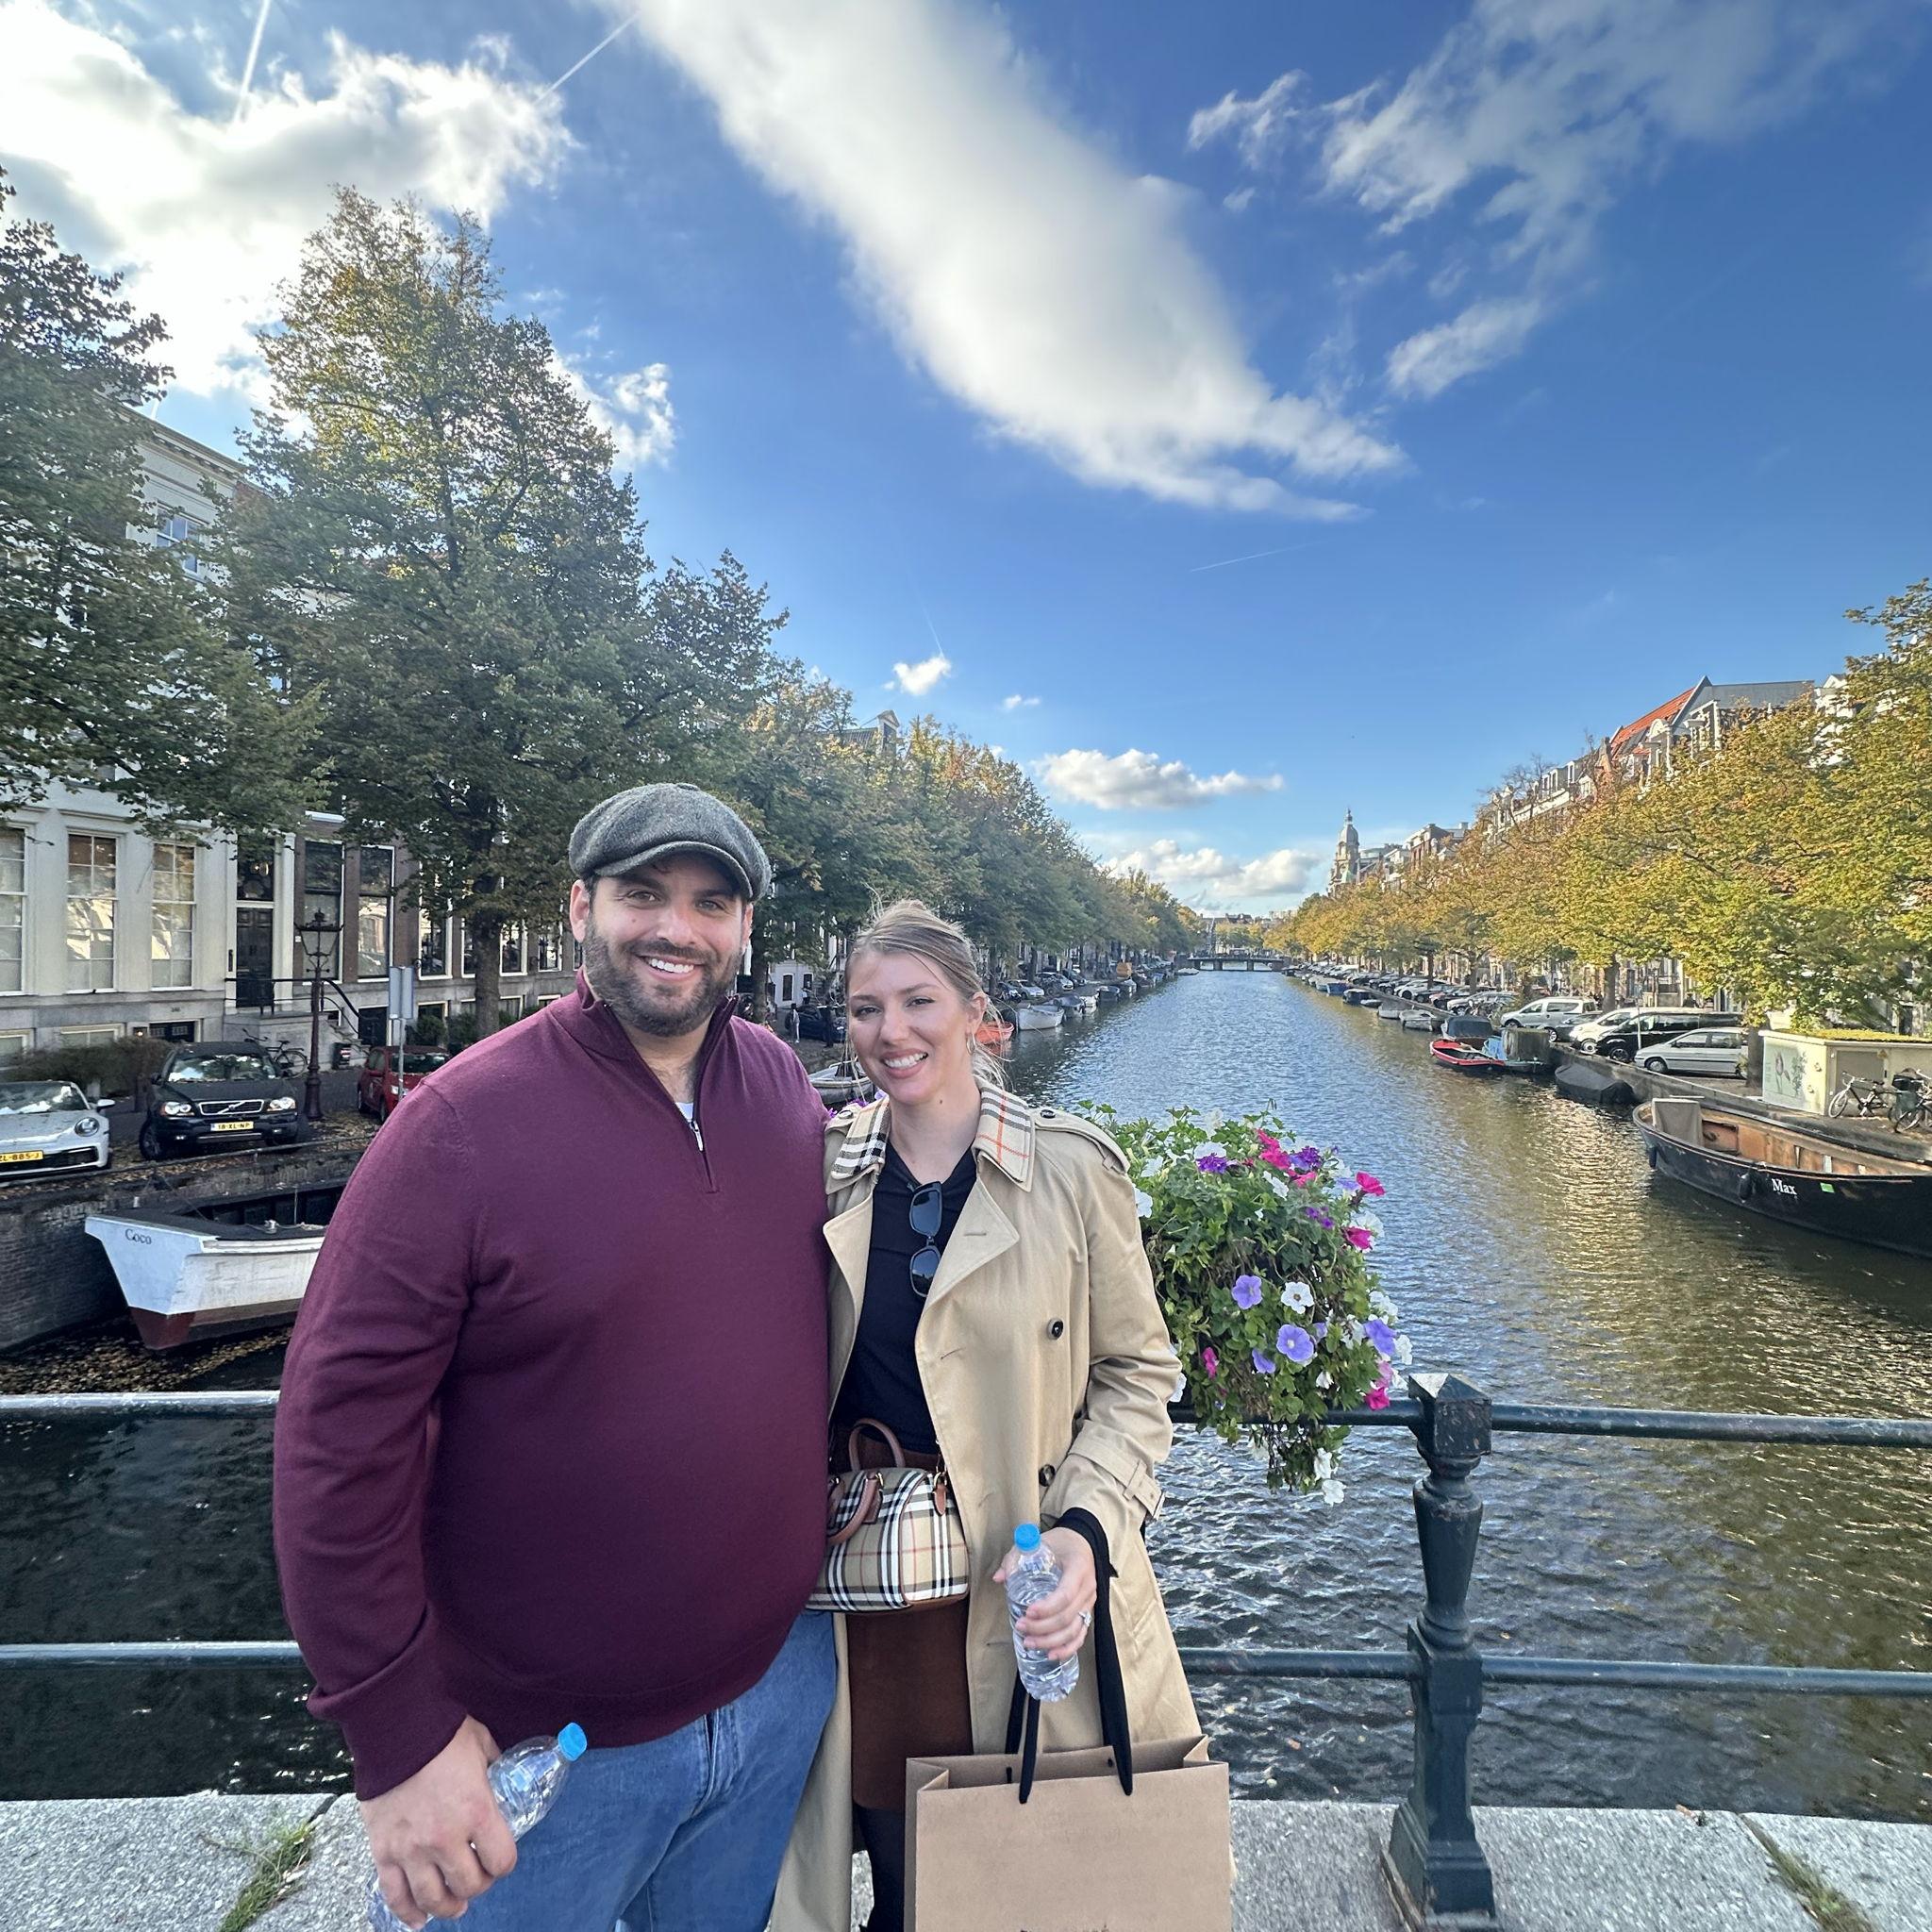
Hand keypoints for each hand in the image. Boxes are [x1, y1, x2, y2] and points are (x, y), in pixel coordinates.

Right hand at [361, 1718, 514, 1925]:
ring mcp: (412, 1849)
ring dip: (447, 1906)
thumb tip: (500, 1772)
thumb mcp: (482, 1746)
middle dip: (478, 1885)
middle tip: (477, 1877)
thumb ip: (494, 1767)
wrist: (394, 1727)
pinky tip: (418, 1919)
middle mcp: (446, 1838)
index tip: (500, 1858)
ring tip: (454, 1904)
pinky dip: (407, 1912)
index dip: (504, 1863)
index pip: (502, 1861)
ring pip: (433, 1898)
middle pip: (470, 1885)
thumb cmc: (442, 1733)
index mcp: (478, 1812)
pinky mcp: (383, 1851)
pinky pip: (395, 1894)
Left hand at [994, 1528, 1096, 1662]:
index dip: (1047, 1607)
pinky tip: (1051, 1655)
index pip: (1065, 1594)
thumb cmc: (1059, 1543)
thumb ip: (1016, 1557)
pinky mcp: (1086, 1613)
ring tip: (1029, 1643)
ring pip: (1074, 1630)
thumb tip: (999, 1578)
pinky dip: (1067, 1649)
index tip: (1027, 1611)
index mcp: (1078, 1567)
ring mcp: (1089, 1603)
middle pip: (1068, 1616)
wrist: (1082, 1543)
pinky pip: (1080, 1636)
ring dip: (1051, 1641)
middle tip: (1020, 1626)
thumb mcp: (1037, 1542)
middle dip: (1042, 1627)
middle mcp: (1087, 1588)